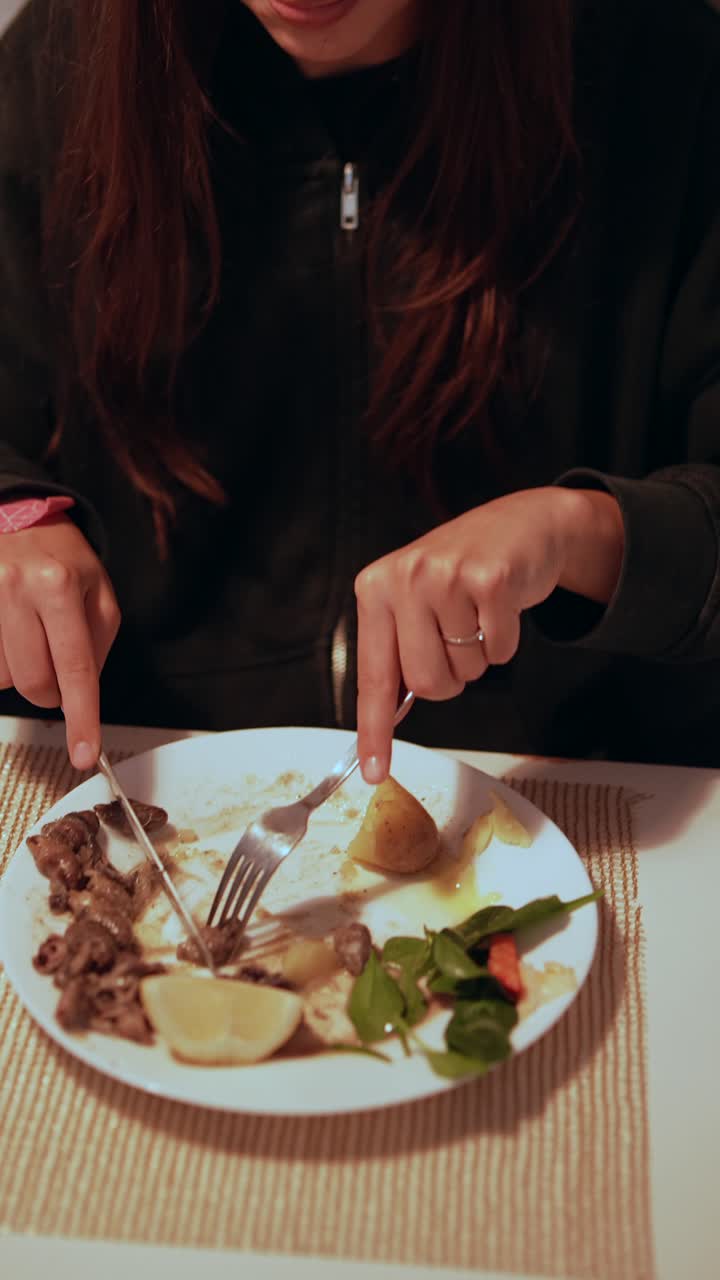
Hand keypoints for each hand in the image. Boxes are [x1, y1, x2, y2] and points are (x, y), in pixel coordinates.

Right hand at [0, 515, 120, 769]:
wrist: (17, 515)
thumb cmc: (62, 558)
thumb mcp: (99, 592)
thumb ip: (97, 645)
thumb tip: (81, 694)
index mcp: (60, 587)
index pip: (76, 668)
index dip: (81, 717)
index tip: (84, 754)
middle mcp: (16, 589)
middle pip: (33, 682)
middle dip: (50, 691)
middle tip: (56, 671)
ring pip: (3, 677)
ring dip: (21, 672)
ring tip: (29, 637)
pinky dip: (2, 662)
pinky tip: (11, 637)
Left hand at [355, 486, 623, 781]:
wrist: (523, 523)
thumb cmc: (464, 569)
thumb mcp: (416, 598)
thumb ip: (398, 647)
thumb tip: (388, 717)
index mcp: (376, 588)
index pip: (373, 675)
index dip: (375, 730)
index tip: (373, 771)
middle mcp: (405, 579)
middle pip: (427, 684)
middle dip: (451, 678)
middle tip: (459, 640)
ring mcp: (447, 577)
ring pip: (465, 671)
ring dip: (480, 656)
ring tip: (479, 615)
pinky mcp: (491, 580)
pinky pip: (500, 652)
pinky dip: (507, 641)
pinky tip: (501, 607)